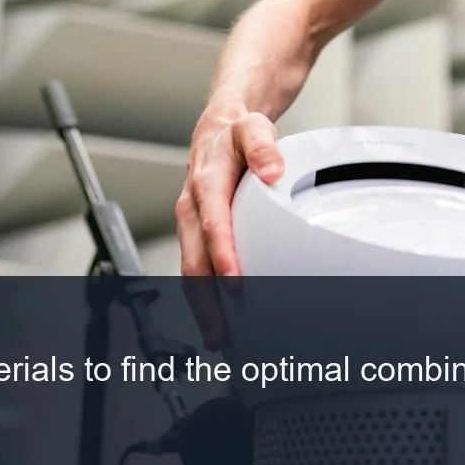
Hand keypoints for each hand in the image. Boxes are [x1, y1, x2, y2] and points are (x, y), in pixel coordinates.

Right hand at [176, 109, 284, 347]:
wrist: (217, 130)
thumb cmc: (235, 135)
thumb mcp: (252, 128)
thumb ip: (263, 146)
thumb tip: (273, 169)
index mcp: (206, 183)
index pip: (212, 224)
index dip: (222, 255)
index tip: (234, 283)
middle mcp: (193, 207)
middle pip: (194, 259)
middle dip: (205, 297)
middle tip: (219, 330)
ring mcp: (192, 223)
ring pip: (192, 269)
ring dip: (202, 304)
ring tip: (217, 335)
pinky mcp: (197, 234)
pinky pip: (197, 266)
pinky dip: (205, 293)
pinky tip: (218, 314)